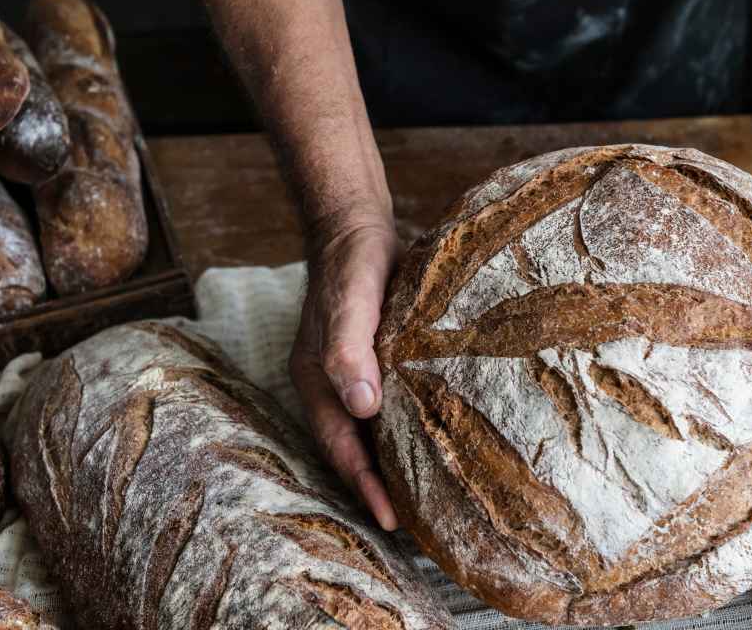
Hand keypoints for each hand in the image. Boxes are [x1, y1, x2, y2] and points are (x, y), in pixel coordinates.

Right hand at [289, 212, 401, 529]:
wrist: (358, 225)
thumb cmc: (352, 263)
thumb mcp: (351, 301)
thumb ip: (351, 349)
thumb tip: (363, 407)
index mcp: (317, 381)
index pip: (341, 448)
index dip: (365, 486)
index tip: (393, 522)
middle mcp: (333, 386)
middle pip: (353, 449)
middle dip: (379, 487)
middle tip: (418, 526)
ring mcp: (354, 375)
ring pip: (372, 432)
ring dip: (394, 463)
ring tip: (428, 497)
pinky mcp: (379, 360)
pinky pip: (390, 407)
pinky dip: (406, 430)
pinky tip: (435, 439)